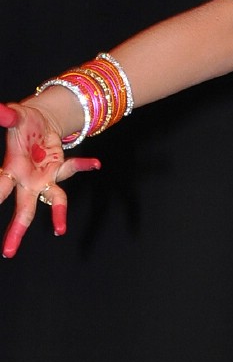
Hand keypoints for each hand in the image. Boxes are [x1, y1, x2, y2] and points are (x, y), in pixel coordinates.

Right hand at [0, 101, 101, 257]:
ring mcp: (44, 177)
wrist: (36, 121)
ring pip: (50, 200)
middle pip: (22, 209)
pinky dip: (83, 165)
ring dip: (57, 213)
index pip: (0, 189)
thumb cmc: (21, 123)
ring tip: (60, 230)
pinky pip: (72, 168)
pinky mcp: (59, 170)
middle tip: (8, 252)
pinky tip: (95, 163)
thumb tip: (0, 109)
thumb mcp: (15, 116)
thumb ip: (7, 115)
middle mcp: (27, 179)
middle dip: (16, 231)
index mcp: (11, 169)